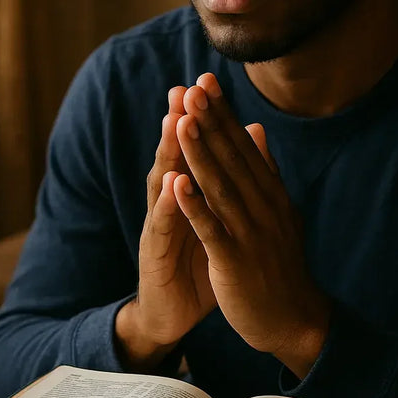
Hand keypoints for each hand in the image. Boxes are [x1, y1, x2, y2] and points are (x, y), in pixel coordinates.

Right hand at [115, 86, 215, 369]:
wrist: (173, 314)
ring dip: (168, 153)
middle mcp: (170, 203)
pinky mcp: (154, 253)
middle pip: (175, 156)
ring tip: (175, 122)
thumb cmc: (197, 264)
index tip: (209, 83)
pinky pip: (162, 226)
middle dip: (179, 122)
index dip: (203, 118)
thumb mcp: (216, 221)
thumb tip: (243, 147)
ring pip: (163, 183)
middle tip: (185, 89)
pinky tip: (171, 184)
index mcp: (190, 194)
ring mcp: (159, 225)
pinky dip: (168, 205)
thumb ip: (225, 186)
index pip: (196, 150)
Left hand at [172, 73, 330, 378]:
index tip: (206, 81)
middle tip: (194, 86)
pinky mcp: (235, 261)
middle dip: (211, 122)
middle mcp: (264, 207)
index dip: (223, 114)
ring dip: (200, 153)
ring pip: (221, 187)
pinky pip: (211, 229)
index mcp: (271, 193)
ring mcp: (251, 233)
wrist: (295, 319)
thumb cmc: (281, 264)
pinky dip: (194, 206)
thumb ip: (265, 169)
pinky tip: (177, 183)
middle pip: (233, 158)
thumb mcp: (279, 210)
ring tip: (183, 121)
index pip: (243, 146)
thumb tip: (257, 128)